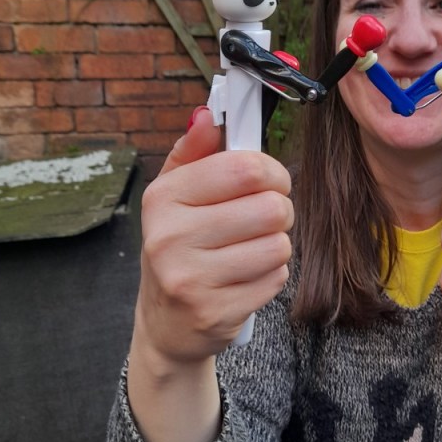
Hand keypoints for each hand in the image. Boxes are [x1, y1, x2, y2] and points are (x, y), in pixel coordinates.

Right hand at [133, 106, 292, 371]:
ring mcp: (191, 279)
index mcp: (163, 198)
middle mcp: (170, 237)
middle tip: (262, 219)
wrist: (165, 325)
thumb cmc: (179, 248)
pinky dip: (271, 275)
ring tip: (251, 250)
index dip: (271, 171)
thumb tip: (208, 116)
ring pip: (278, 244)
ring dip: (275, 245)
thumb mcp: (175, 197)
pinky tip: (246, 277)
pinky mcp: (215, 312)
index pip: (244, 168)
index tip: (269, 180)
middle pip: (270, 207)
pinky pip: (276, 278)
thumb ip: (193, 152)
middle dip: (279, 210)